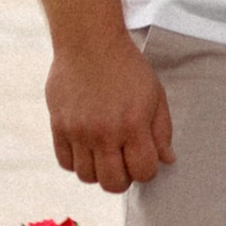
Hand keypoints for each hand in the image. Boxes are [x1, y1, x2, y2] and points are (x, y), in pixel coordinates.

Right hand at [45, 35, 173, 191]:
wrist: (89, 41)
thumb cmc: (127, 67)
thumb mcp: (155, 94)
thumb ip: (162, 131)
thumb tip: (167, 160)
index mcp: (133, 124)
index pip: (143, 172)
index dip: (147, 170)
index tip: (144, 158)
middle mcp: (104, 132)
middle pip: (113, 184)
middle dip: (123, 178)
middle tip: (124, 161)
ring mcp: (79, 131)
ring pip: (87, 177)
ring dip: (99, 171)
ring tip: (104, 153)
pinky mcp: (59, 126)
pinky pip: (65, 163)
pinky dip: (77, 162)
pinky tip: (86, 147)